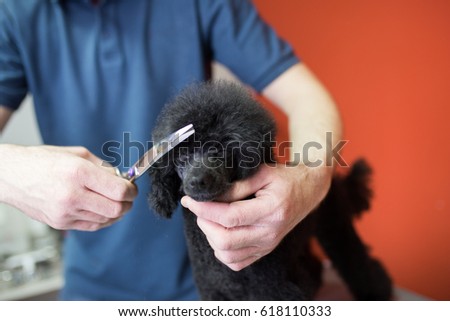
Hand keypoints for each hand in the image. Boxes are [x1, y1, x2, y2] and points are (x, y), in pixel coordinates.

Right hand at [0, 145, 137, 230]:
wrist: (10, 175)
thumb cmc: (42, 160)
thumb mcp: (77, 154)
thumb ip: (103, 168)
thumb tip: (123, 179)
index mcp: (78, 173)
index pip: (118, 190)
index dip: (131, 191)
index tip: (132, 187)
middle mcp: (72, 194)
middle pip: (116, 209)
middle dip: (127, 203)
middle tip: (127, 196)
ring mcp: (65, 212)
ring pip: (106, 219)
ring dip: (116, 212)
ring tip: (114, 201)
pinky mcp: (60, 223)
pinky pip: (92, 226)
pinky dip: (103, 219)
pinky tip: (103, 210)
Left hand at [181, 163, 331, 270]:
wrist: (308, 190)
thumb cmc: (285, 178)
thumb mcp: (262, 172)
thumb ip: (236, 186)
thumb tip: (209, 196)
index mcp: (272, 210)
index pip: (230, 217)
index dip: (205, 209)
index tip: (190, 199)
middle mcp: (270, 233)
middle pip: (226, 241)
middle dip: (205, 223)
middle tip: (200, 207)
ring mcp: (268, 245)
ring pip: (228, 255)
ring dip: (211, 237)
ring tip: (210, 218)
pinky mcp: (264, 251)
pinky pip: (236, 262)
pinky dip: (221, 250)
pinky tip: (221, 232)